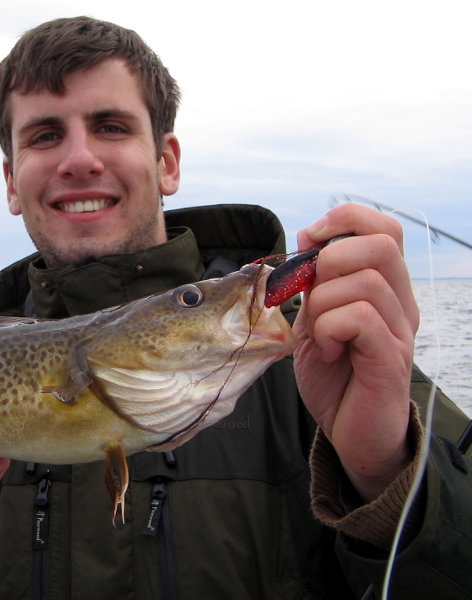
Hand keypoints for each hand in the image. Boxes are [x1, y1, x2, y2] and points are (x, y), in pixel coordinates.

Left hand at [293, 204, 419, 501]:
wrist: (350, 433)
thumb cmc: (335, 376)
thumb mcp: (315, 320)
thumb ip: (315, 284)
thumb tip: (307, 238)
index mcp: (385, 288)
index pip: (385, 229)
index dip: (346, 220)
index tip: (310, 239)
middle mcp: (401, 304)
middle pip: (382, 244)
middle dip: (331, 258)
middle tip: (312, 293)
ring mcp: (400, 331)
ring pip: (365, 282)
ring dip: (324, 303)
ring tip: (320, 334)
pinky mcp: (390, 359)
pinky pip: (360, 318)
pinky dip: (330, 329)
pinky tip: (328, 350)